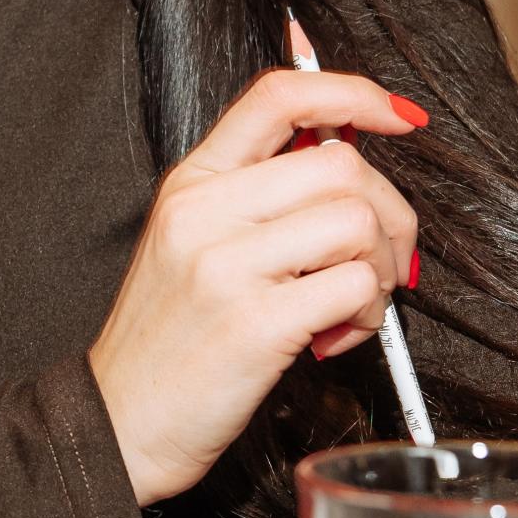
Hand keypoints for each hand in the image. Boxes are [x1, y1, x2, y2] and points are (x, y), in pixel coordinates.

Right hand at [89, 68, 424, 509]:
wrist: (121, 424)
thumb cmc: (167, 341)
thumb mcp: (189, 243)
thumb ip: (256, 197)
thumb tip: (347, 163)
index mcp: (191, 182)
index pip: (278, 96)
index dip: (352, 93)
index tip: (395, 117)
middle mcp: (205, 212)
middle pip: (340, 163)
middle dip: (389, 212)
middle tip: (378, 258)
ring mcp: (226, 266)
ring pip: (356, 221)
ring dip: (380, 268)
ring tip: (349, 306)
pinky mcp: (255, 324)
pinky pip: (354, 287)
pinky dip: (367, 316)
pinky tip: (334, 337)